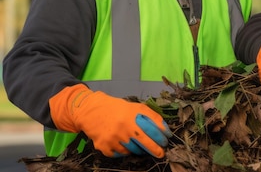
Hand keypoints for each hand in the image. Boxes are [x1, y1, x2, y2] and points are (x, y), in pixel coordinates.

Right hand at [49, 84, 171, 156]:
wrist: (91, 111)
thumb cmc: (117, 109)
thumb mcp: (135, 107)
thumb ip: (151, 116)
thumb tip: (164, 129)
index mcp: (132, 116)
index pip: (152, 130)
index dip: (162, 137)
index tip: (166, 140)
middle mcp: (123, 129)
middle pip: (145, 144)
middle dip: (156, 150)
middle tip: (161, 152)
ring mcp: (113, 139)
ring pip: (133, 151)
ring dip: (139, 149)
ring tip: (138, 143)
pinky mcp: (104, 147)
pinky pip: (120, 154)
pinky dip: (124, 151)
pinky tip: (123, 144)